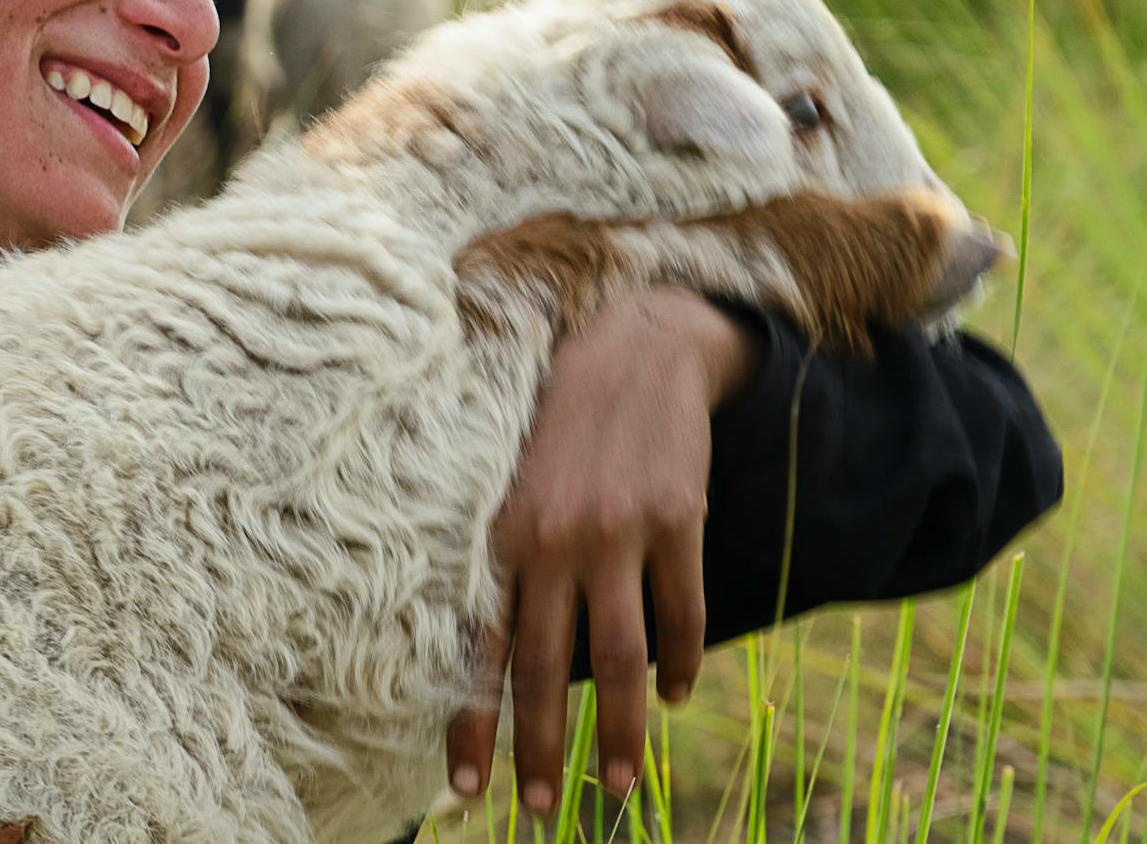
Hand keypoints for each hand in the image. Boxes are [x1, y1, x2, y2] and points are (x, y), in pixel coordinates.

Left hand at [445, 287, 755, 813]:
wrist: (634, 348)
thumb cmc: (558, 424)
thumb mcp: (511, 482)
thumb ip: (504, 558)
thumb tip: (491, 650)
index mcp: (503, 535)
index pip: (481, 648)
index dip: (472, 722)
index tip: (465, 788)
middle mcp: (554, 540)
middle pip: (551, 671)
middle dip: (545, 748)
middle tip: (545, 808)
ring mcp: (618, 532)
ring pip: (621, 657)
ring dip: (623, 732)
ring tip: (622, 784)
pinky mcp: (676, 519)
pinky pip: (680, 612)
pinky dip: (681, 662)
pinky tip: (677, 696)